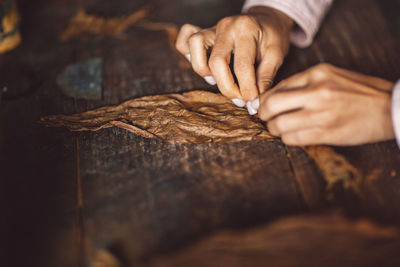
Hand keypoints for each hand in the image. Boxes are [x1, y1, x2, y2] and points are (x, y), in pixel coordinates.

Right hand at [175, 6, 292, 107]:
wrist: (267, 20)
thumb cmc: (272, 38)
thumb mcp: (277, 55)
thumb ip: (265, 78)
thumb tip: (254, 103)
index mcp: (246, 29)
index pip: (242, 66)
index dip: (247, 90)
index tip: (252, 103)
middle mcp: (226, 26)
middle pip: (216, 62)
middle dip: (227, 88)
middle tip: (239, 99)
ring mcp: (212, 28)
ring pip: (194, 47)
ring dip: (204, 71)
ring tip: (218, 80)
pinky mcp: (203, 33)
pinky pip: (184, 42)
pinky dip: (188, 56)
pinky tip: (205, 68)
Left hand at [258, 63, 394, 145]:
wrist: (389, 108)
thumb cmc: (360, 92)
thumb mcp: (332, 77)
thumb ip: (304, 84)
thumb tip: (274, 96)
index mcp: (317, 74)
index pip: (277, 87)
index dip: (265, 100)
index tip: (262, 107)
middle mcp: (317, 91)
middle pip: (271, 105)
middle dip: (263, 114)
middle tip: (265, 118)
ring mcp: (320, 113)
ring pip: (278, 125)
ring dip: (274, 129)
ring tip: (279, 129)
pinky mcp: (325, 133)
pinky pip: (293, 139)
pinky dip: (287, 139)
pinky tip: (292, 136)